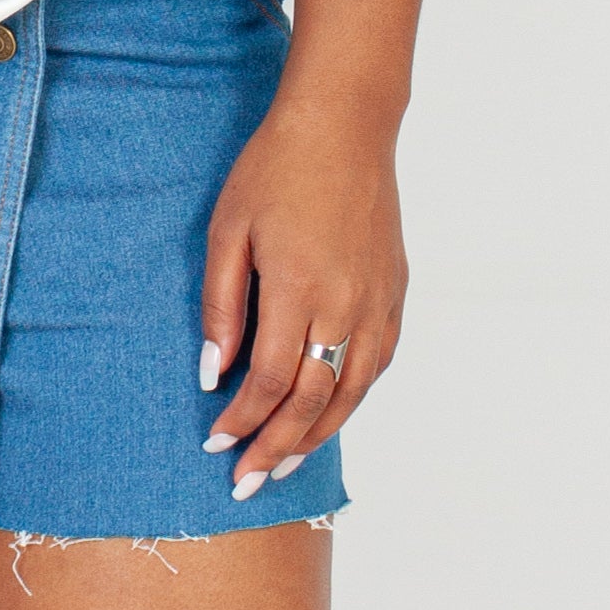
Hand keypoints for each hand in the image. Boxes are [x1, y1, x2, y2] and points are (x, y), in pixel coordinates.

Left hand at [196, 85, 404, 497]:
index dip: (242, 421)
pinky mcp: (395, 292)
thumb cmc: (275, 171)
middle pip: (313, 401)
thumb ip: (222, 307)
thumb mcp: (228, 231)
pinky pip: (377, 363)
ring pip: (352, 392)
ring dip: (317, 435)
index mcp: (300, 290)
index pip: (271, 382)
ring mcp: (378, 301)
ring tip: (286, 464)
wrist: (344, 126)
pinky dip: (352, 398)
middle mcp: (347, 305)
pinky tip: (330, 414)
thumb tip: (214, 374)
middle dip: (276, 447)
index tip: (216, 444)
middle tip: (247, 482)